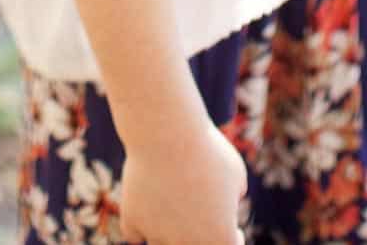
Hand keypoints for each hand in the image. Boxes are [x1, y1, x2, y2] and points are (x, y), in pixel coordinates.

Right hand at [119, 119, 246, 244]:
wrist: (166, 132)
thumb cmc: (205, 147)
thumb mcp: (234, 170)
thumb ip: (234, 193)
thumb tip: (229, 201)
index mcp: (221, 238)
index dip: (233, 239)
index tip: (233, 228)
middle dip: (199, 237)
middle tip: (201, 219)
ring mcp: (158, 236)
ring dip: (168, 236)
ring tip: (172, 216)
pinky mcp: (132, 220)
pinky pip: (134, 234)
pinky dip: (138, 227)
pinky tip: (145, 214)